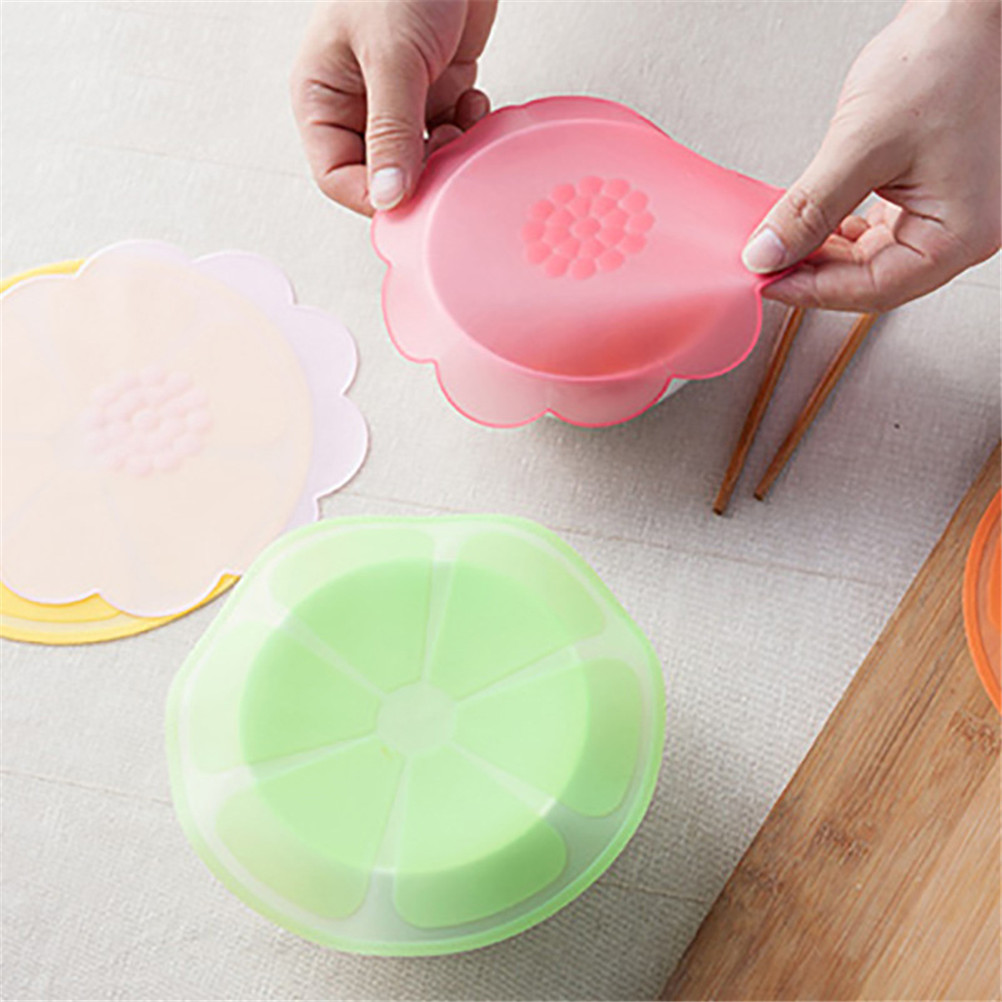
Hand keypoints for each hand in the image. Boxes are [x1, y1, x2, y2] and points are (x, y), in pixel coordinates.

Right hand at [291, 0, 497, 215]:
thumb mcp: (391, 56)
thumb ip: (390, 131)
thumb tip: (388, 197)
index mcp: (323, 97)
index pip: (336, 176)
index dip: (371, 197)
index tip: (408, 201)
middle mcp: (359, 104)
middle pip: (383, 174)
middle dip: (418, 174)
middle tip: (444, 161)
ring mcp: (400, 100)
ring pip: (422, 159)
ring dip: (448, 154)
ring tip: (462, 126)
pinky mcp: (437, 90)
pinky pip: (451, 133)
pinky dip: (468, 129)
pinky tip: (476, 104)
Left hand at [742, 0, 1000, 311]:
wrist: (969, 11)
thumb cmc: (946, 60)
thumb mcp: (862, 144)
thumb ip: (810, 208)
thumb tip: (767, 255)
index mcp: (962, 233)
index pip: (875, 290)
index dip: (813, 291)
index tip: (767, 283)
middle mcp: (962, 231)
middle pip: (873, 280)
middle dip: (815, 273)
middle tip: (767, 265)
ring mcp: (948, 214)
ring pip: (872, 260)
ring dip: (824, 254)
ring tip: (782, 243)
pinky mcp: (930, 196)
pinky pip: (878, 233)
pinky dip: (840, 231)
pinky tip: (811, 224)